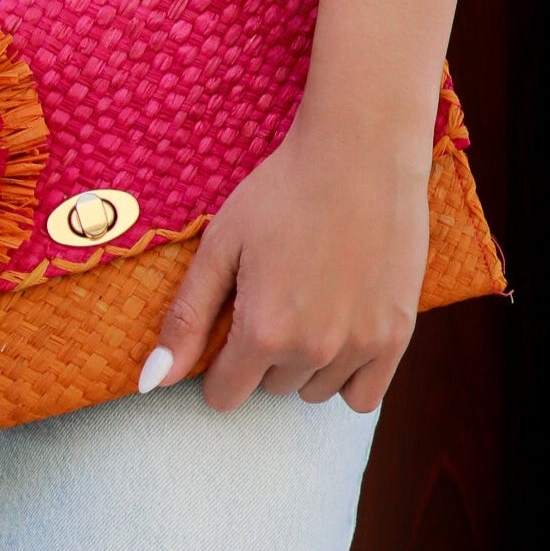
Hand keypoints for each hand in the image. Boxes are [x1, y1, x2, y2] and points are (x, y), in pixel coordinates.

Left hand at [143, 110, 428, 414]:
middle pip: (270, 388)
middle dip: (263, 354)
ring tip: (309, 301)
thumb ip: (187, 317)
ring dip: (305, 362)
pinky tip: (340, 329)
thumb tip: (153, 382)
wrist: (360, 154)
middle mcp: (312, 350)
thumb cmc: (282, 191)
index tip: (229, 327)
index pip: (225, 395)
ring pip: (314, 391)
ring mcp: (359, 346)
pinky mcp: (396, 336)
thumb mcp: (221, 245)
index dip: (219, 365)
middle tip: (273, 294)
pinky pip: (363, 397)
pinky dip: (348, 375)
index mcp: (262, 330)